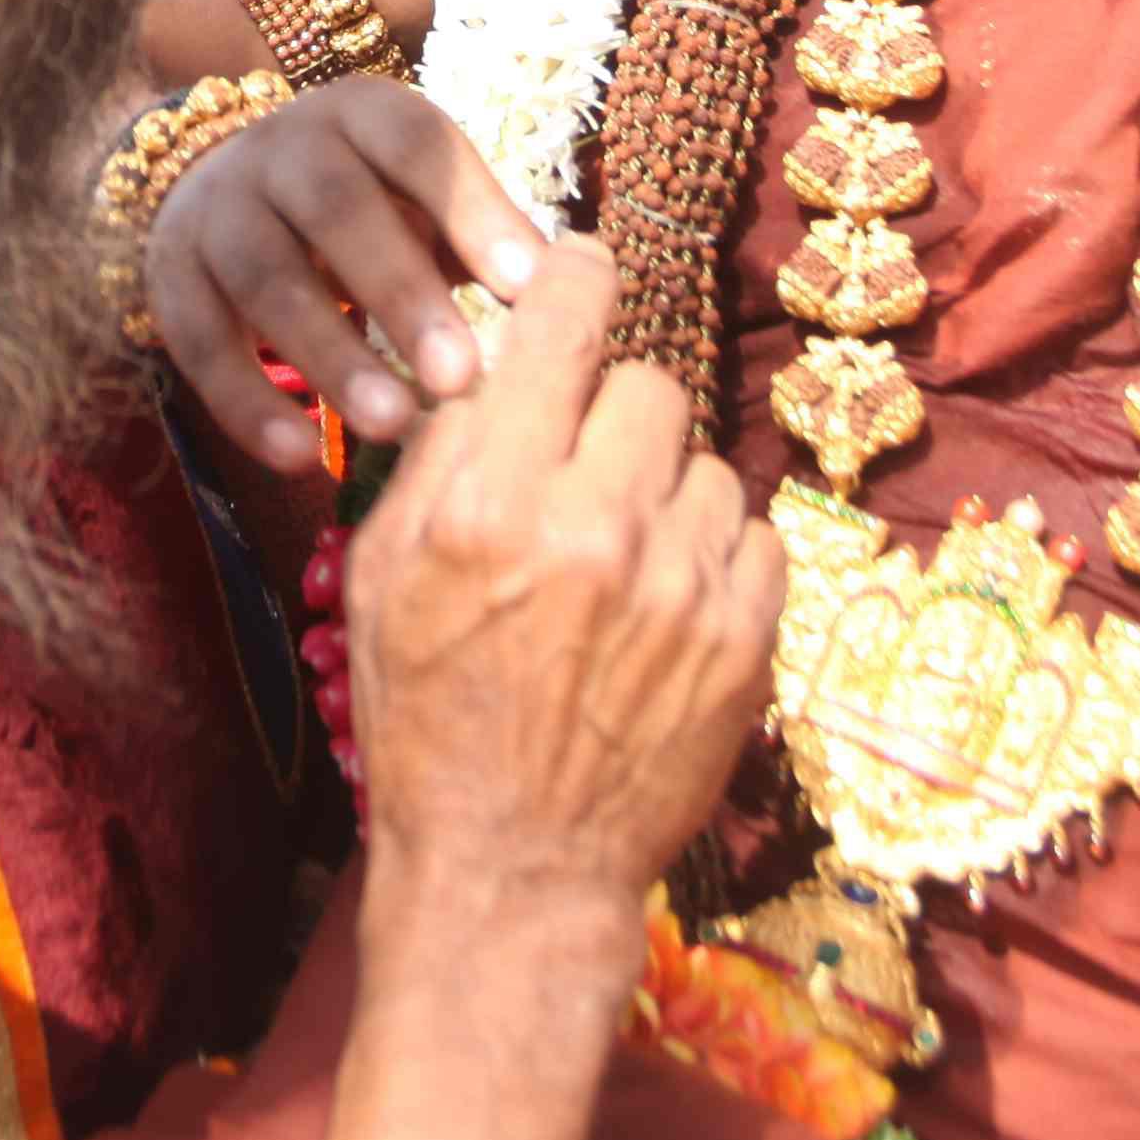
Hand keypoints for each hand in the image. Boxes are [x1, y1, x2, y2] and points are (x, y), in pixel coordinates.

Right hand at [150, 80, 547, 454]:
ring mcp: (215, 209)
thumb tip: (562, 310)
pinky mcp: (168, 277)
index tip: (531, 293)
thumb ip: (482, 244)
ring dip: (329, 354)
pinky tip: (299, 458)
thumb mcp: (420, 200)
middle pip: (337, 210)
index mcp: (362, 116)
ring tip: (393, 425)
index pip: (417, 147)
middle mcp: (280, 148)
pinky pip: (198, 341)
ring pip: (264, 277)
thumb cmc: (363, 210)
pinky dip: (245, 403)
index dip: (472, 214)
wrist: (215, 187)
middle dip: (400, 294)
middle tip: (462, 379)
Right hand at [342, 238, 780, 920]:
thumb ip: (444, 455)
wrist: (515, 864)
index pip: (564, 321)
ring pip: (704, 462)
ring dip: (665, 494)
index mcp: (489, 499)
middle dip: (611, 420)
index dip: (574, 281)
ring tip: (621, 565)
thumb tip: (501, 358)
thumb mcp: (386, 574)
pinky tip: (666, 605)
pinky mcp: (745, 636)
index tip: (580, 275)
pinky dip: (713, 555)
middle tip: (581, 481)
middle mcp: (592, 525)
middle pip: (646, 385)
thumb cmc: (430, 717)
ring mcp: (681, 582)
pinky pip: (752, 533)